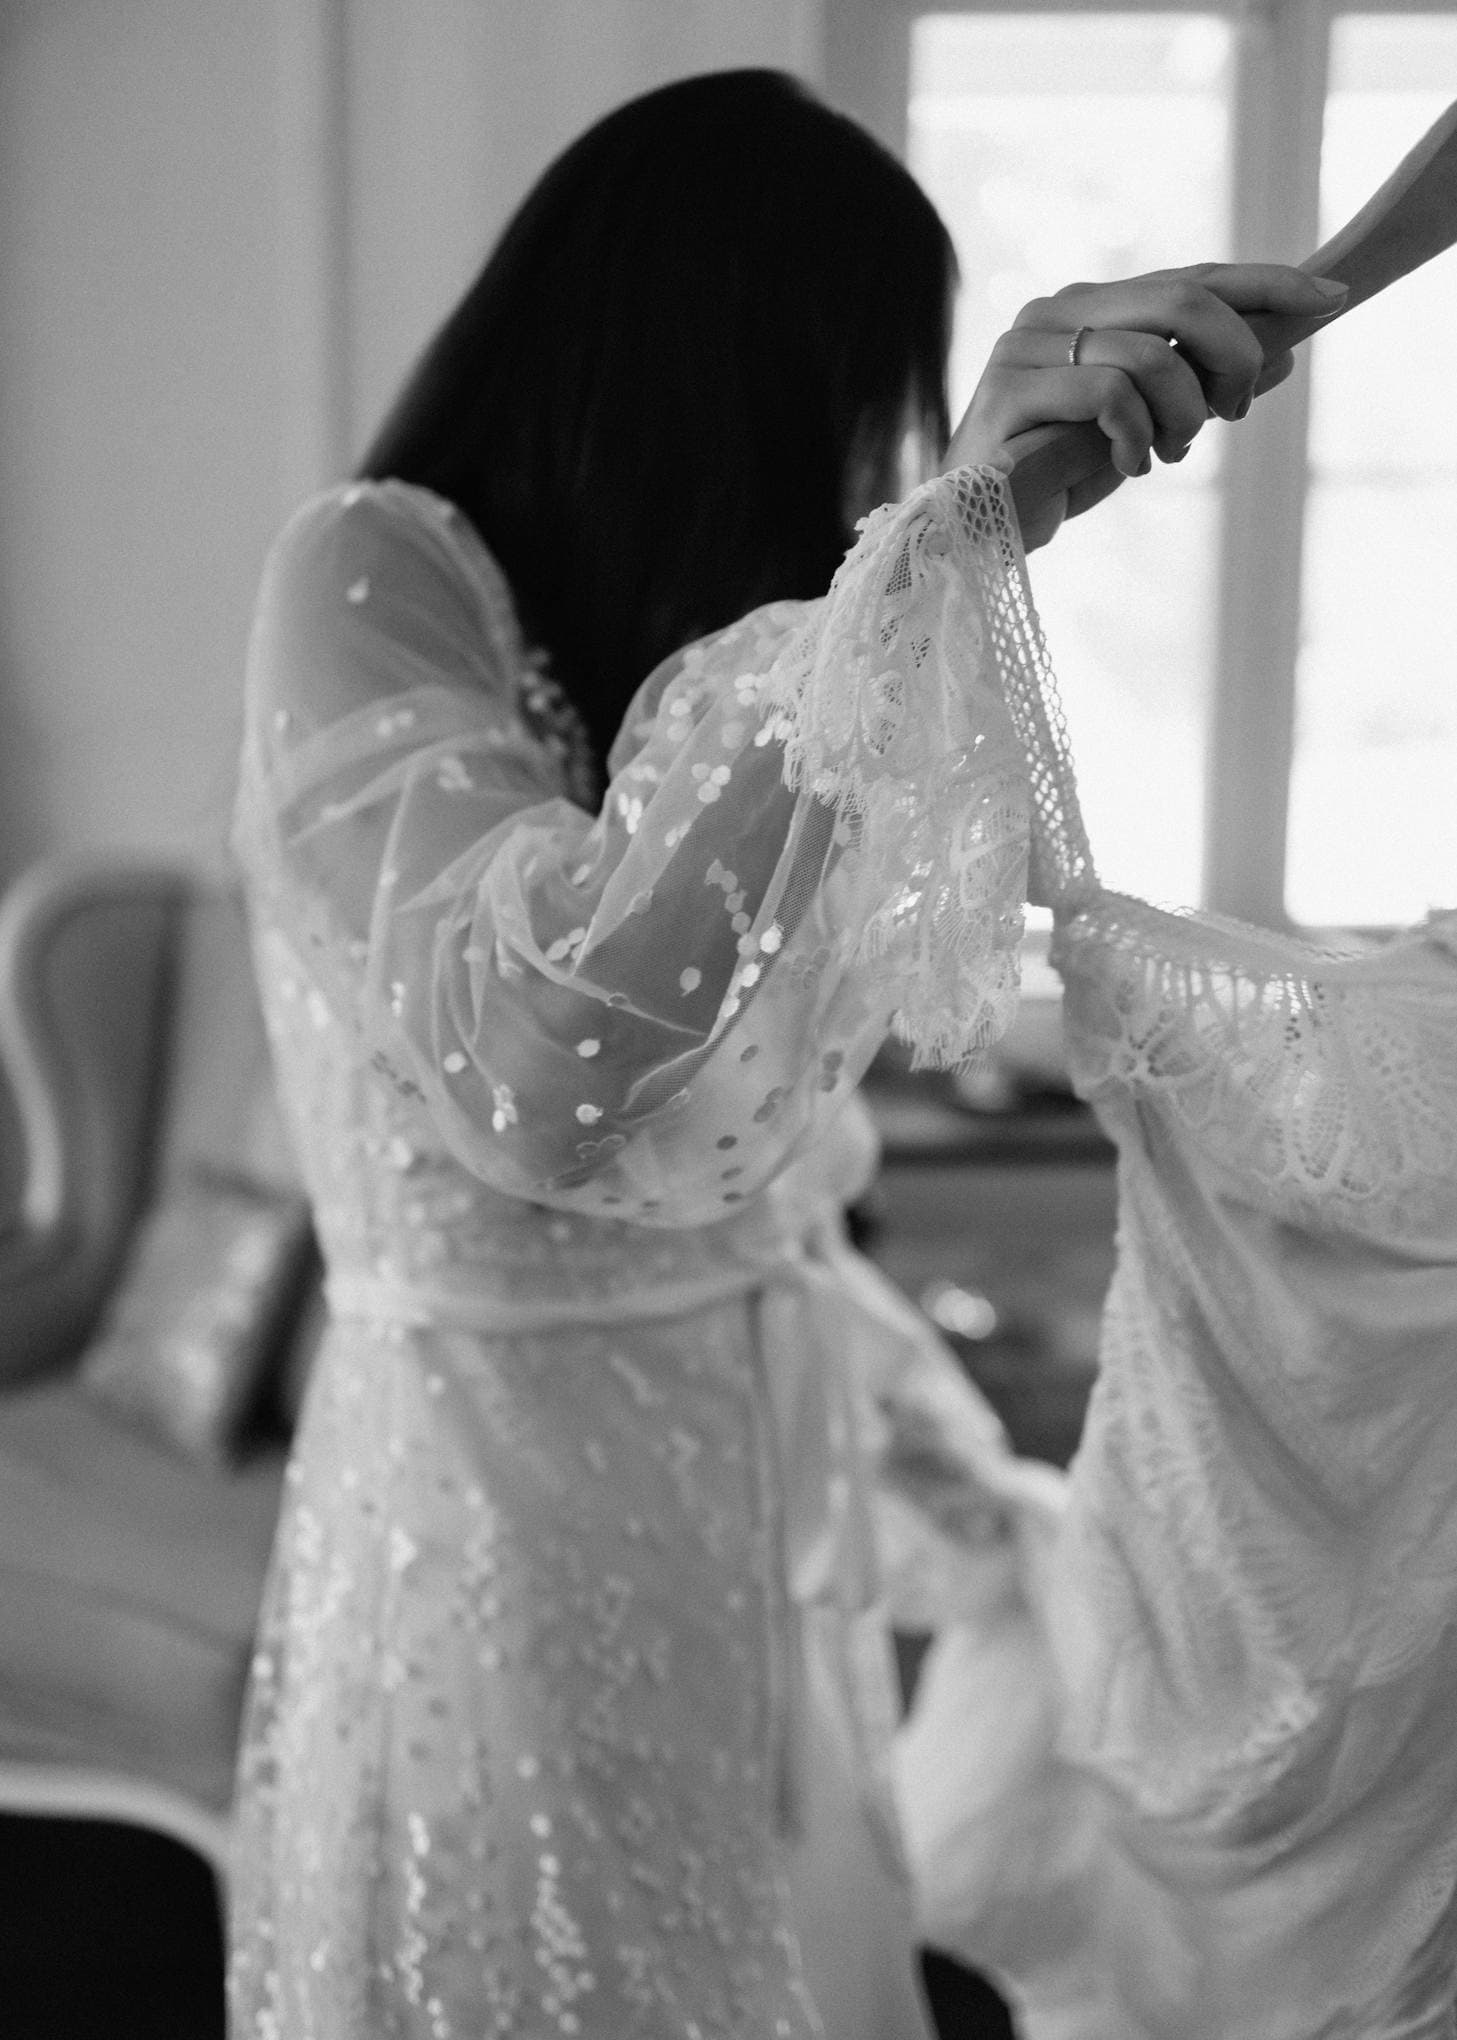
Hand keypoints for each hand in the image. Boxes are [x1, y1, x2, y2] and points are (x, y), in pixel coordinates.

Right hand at [944, 263, 1348, 549]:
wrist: (976, 531)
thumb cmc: (1055, 476)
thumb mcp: (1145, 429)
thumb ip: (1199, 388)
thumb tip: (1282, 355)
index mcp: (1087, 307)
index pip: (1191, 276)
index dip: (1265, 283)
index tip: (1330, 299)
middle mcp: (1053, 311)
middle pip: (1181, 299)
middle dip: (1233, 355)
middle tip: (1231, 411)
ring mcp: (1025, 347)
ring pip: (1151, 353)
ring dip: (1183, 414)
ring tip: (1168, 454)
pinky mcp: (1008, 393)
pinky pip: (1108, 394)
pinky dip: (1135, 436)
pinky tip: (1127, 465)